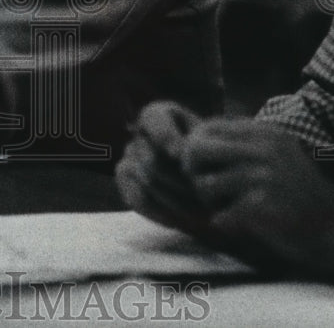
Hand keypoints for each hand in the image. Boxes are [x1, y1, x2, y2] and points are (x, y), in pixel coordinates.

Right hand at [115, 101, 208, 231]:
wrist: (206, 176)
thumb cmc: (210, 156)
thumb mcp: (209, 142)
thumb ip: (195, 143)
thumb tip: (177, 155)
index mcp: (157, 114)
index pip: (153, 120)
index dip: (165, 137)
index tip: (179, 155)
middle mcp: (138, 133)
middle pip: (153, 160)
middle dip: (181, 182)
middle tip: (205, 199)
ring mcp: (128, 156)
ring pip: (148, 182)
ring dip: (177, 202)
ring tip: (201, 214)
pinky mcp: (124, 179)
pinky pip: (137, 198)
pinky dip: (160, 212)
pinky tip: (178, 220)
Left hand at [181, 119, 333, 278]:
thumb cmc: (298, 192)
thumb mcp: (275, 155)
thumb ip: (240, 145)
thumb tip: (189, 141)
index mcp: (265, 133)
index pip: (207, 127)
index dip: (194, 146)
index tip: (197, 165)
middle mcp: (264, 149)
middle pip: (196, 149)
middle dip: (193, 171)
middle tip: (204, 188)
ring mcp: (264, 176)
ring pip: (205, 185)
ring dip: (210, 201)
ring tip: (225, 207)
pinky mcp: (264, 205)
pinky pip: (221, 215)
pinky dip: (225, 222)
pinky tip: (238, 223)